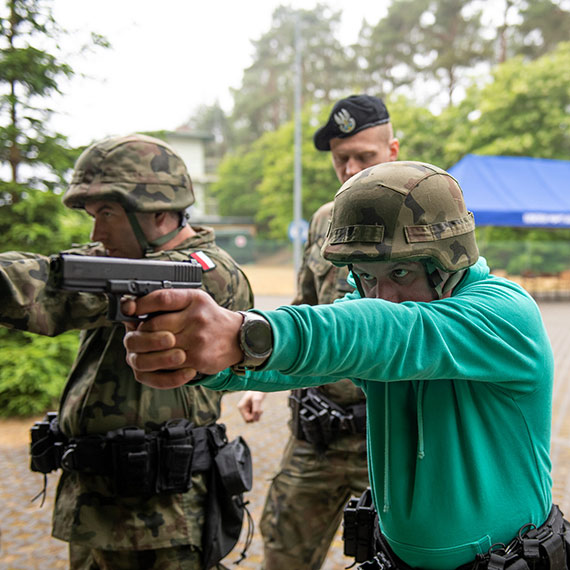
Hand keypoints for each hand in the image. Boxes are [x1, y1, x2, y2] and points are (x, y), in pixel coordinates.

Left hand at [122, 289, 242, 388]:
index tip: (130, 308)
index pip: (161, 298)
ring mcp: (197, 340)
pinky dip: (160, 363)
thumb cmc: (210, 317)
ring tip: (149, 348)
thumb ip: (170, 300)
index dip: (141, 304)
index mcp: (194, 299)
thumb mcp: (195, 300)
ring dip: (147, 350)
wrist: (238, 337)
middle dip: (141, 331)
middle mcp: (196, 318)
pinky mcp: (198, 359)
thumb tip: (135, 306)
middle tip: (140, 333)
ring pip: (157, 348)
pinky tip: (161, 358)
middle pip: (153, 326)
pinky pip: (169, 365)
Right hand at [237, 391, 266, 422]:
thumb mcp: (257, 399)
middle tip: (261, 410)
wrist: (260, 386)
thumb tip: (256, 420)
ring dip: (257, 416)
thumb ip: (256, 409)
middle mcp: (242, 409)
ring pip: (252, 419)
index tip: (259, 411)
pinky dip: (258, 415)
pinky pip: (254, 417)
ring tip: (261, 409)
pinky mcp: (250, 410)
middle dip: (255, 417)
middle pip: (249, 421)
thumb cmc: (258, 391)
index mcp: (241, 407)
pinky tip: (260, 409)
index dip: (254, 417)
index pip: (247, 419)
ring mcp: (246, 410)